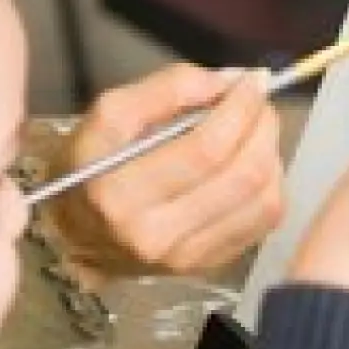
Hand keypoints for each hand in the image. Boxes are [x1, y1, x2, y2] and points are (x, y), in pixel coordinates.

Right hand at [52, 64, 283, 274]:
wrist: (77, 233)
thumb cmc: (92, 166)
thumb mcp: (109, 114)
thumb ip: (166, 88)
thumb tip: (228, 82)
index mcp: (119, 194)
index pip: (204, 149)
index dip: (238, 109)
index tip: (249, 82)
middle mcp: (154, 234)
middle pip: (241, 175)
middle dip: (262, 127)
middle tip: (258, 102)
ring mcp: (185, 257)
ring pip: (262, 200)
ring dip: (271, 154)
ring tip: (255, 130)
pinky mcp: (208, 266)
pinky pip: (264, 222)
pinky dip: (271, 184)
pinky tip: (252, 164)